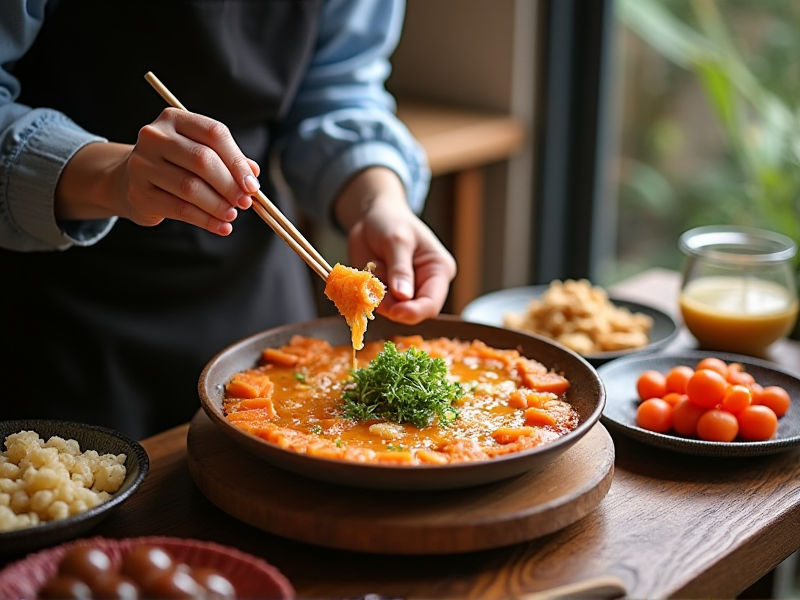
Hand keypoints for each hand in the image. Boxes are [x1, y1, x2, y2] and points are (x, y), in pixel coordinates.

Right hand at [55, 108, 260, 234]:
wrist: (131, 180)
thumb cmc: (176, 165)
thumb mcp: (201, 153)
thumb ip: (228, 160)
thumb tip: (253, 174)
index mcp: (174, 119)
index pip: (214, 134)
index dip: (237, 161)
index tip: (252, 184)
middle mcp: (154, 136)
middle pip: (202, 160)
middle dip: (229, 185)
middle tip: (245, 202)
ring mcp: (142, 164)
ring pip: (191, 187)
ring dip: (218, 205)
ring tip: (232, 215)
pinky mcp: (139, 193)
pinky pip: (179, 209)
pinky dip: (205, 220)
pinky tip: (221, 227)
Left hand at [334, 168, 456, 323]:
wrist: (371, 216)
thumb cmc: (391, 221)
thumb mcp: (396, 240)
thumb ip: (400, 269)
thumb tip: (403, 296)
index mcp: (438, 271)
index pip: (432, 303)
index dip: (414, 311)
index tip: (394, 310)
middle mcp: (425, 285)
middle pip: (412, 312)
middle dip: (392, 306)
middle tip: (374, 290)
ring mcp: (404, 291)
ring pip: (391, 310)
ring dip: (377, 297)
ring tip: (373, 269)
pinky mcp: (386, 293)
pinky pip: (376, 304)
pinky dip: (367, 294)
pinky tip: (368, 273)